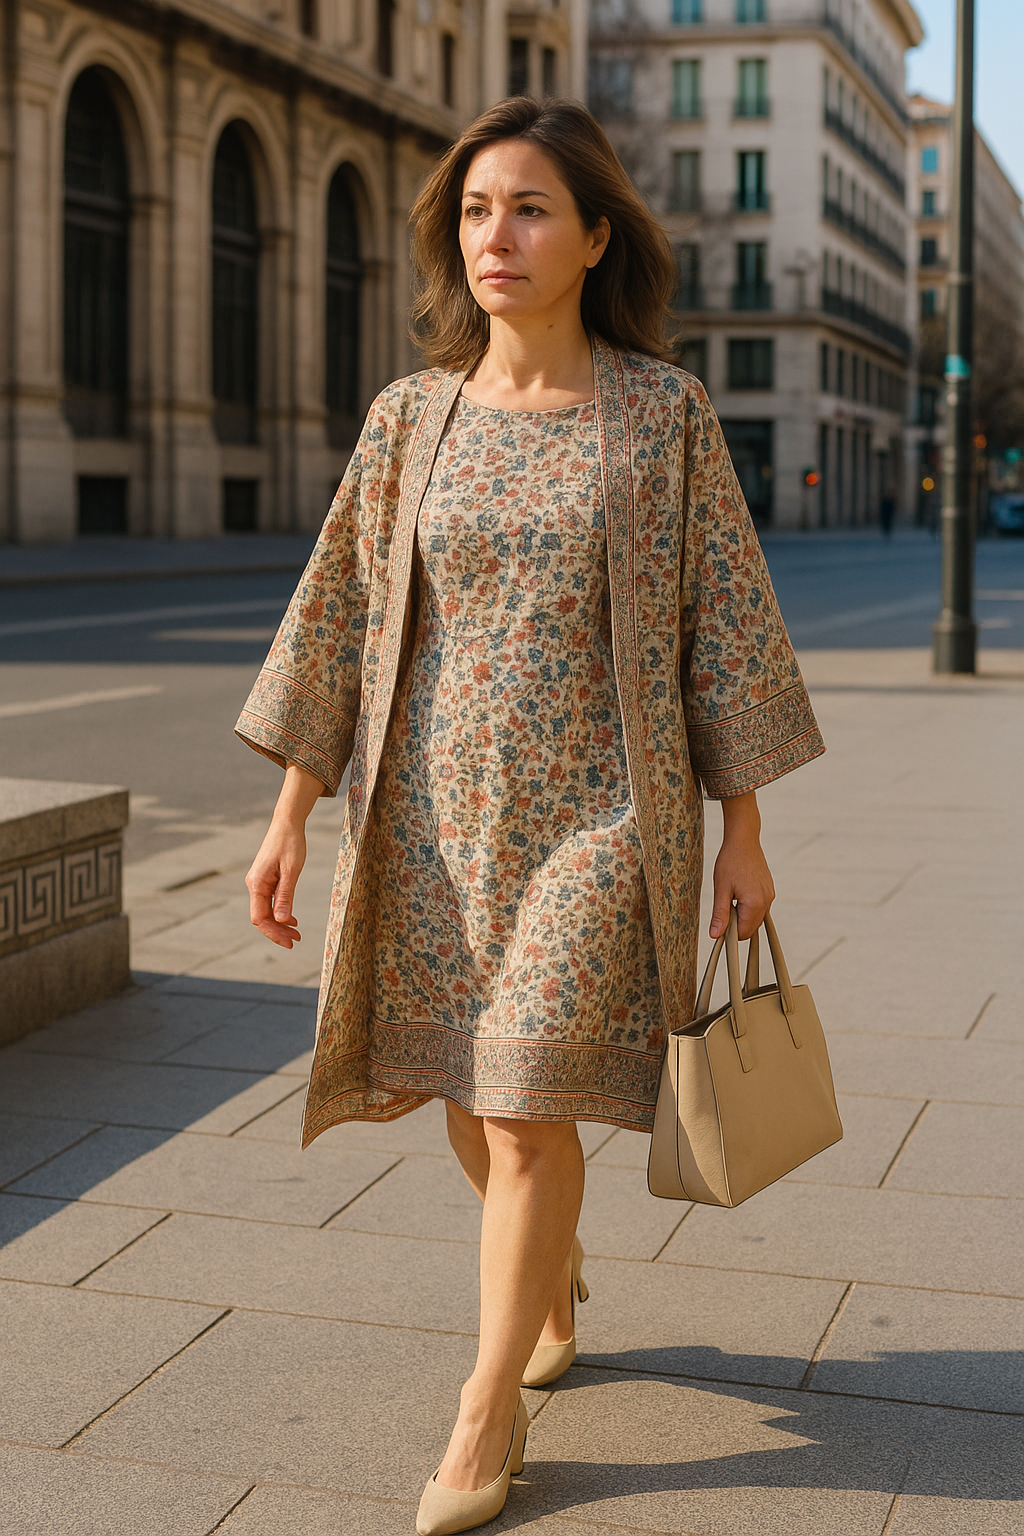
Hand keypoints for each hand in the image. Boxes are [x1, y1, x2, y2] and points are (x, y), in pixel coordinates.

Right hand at [245, 763, 323, 947]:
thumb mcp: (292, 870)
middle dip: (278, 932)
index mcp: (257, 884)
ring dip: (280, 924)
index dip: (274, 933)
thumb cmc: (290, 844)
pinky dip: (280, 912)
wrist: (287, 823)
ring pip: (266, 911)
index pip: (260, 918)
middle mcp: (254, 885)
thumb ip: (286, 896)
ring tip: (296, 934)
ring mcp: (259, 883)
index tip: (290, 942)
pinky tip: (291, 920)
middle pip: (262, 917)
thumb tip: (282, 921)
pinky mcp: (265, 880)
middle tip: (297, 941)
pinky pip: (269, 902)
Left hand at [709, 791, 775, 940]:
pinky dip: (749, 907)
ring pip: (756, 918)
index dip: (729, 933)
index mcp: (755, 903)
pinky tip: (739, 892)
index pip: (743, 933)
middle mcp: (767, 901)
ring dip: (743, 915)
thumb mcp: (721, 889)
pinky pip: (760, 907)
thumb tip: (715, 935)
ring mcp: (770, 895)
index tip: (719, 923)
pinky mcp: (770, 889)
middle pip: (752, 928)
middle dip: (737, 924)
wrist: (743, 840)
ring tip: (731, 897)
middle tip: (724, 907)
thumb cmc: (730, 861)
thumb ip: (720, 915)